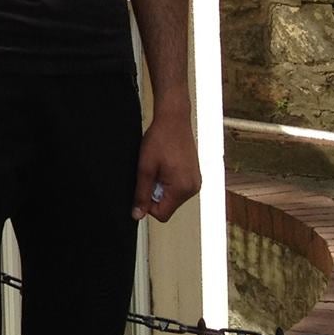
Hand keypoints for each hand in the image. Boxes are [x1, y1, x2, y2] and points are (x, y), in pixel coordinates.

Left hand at [132, 106, 200, 221]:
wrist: (174, 119)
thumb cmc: (160, 139)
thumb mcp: (145, 168)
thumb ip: (141, 194)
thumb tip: (137, 214)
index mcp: (183, 189)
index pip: (162, 214)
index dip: (148, 204)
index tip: (143, 187)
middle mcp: (194, 188)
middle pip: (168, 206)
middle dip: (155, 193)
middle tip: (151, 173)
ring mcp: (196, 182)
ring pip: (172, 197)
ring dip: (161, 186)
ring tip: (158, 167)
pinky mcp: (194, 175)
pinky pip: (178, 188)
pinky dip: (168, 181)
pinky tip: (164, 165)